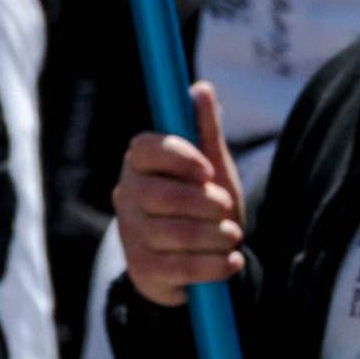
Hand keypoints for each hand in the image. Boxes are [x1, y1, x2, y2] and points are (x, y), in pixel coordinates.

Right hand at [114, 85, 246, 304]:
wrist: (203, 260)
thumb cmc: (206, 205)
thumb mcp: (213, 168)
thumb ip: (206, 131)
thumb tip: (201, 89)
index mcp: (141, 164)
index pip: (147, 148)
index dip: (179, 157)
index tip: (208, 170)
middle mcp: (128, 196)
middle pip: (164, 196)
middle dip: (208, 204)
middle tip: (227, 208)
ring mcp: (131, 234)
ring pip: (177, 234)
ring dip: (218, 236)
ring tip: (231, 236)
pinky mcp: (142, 269)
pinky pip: (181, 268)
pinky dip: (215, 265)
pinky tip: (230, 261)